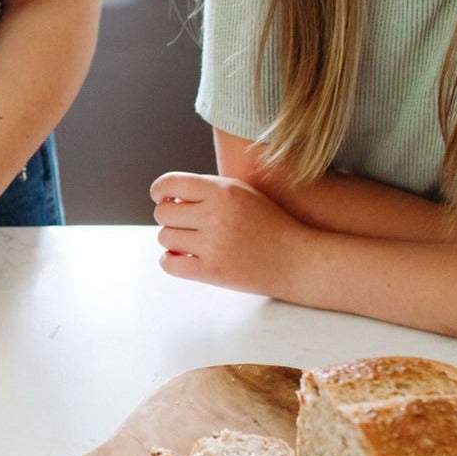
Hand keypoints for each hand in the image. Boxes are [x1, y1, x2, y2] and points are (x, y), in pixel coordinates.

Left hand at [150, 172, 311, 297]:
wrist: (297, 259)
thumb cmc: (269, 223)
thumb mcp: (244, 193)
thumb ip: (209, 190)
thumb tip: (166, 196)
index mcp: (224, 190)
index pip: (170, 184)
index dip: (159, 191)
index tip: (161, 198)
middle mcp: (215, 215)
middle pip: (163, 213)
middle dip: (168, 217)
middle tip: (182, 223)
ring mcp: (212, 245)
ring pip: (164, 238)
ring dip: (172, 240)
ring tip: (189, 241)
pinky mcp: (211, 271)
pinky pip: (169, 264)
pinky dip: (170, 260)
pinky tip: (181, 257)